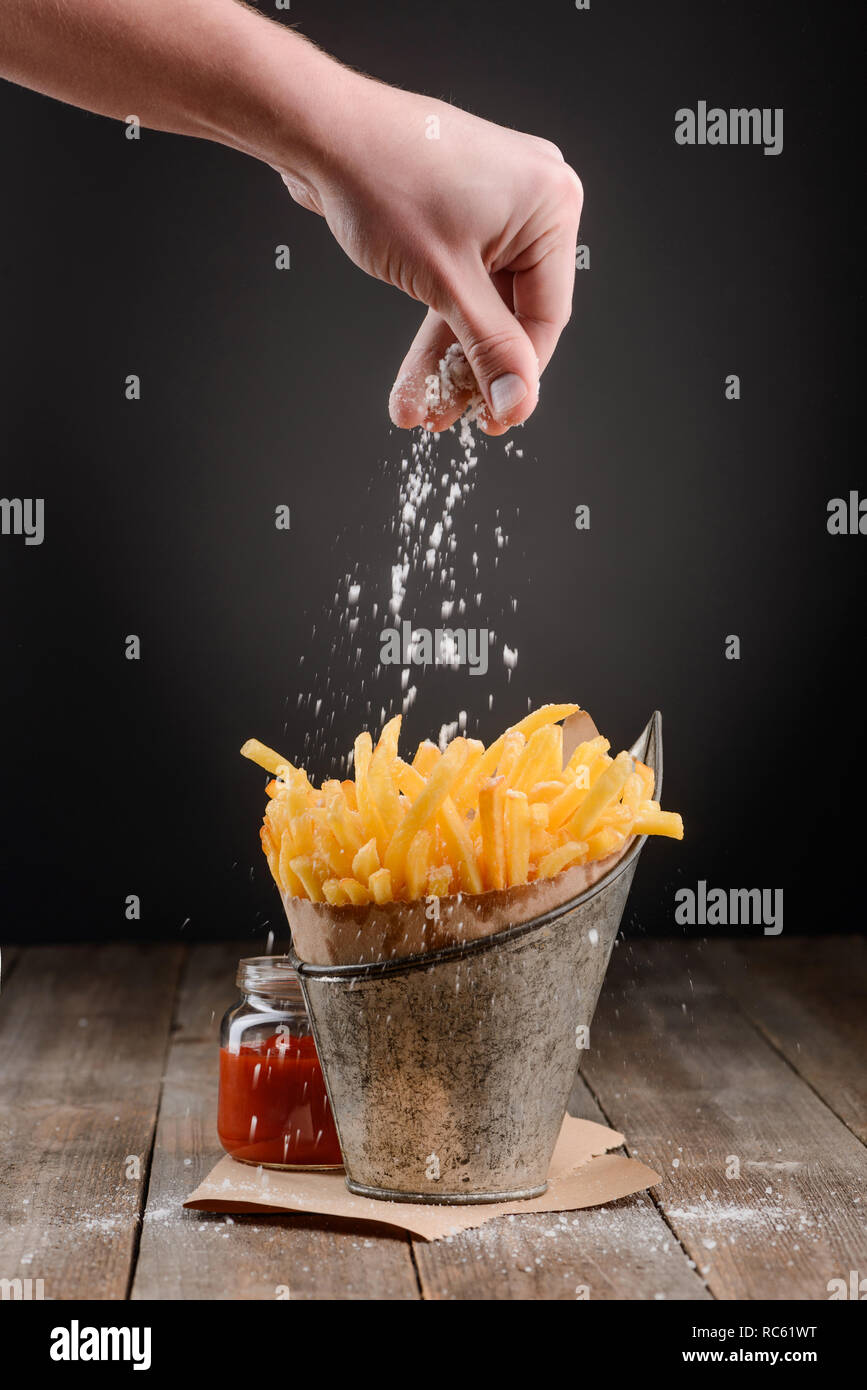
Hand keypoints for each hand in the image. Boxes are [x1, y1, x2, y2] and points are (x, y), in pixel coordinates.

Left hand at [279, 72, 582, 433]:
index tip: (496, 421)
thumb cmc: (383, 181)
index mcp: (552, 206)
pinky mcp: (460, 213)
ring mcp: (495, 206)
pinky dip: (436, 325)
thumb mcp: (444, 282)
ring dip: (447, 359)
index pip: (546, 316)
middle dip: (470, 372)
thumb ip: (489, 347)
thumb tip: (518, 402)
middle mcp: (532, 202)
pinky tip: (414, 377)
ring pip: (478, 305)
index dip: (519, 376)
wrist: (319, 131)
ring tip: (419, 409)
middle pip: (510, 314)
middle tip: (447, 419)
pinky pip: (458, 283)